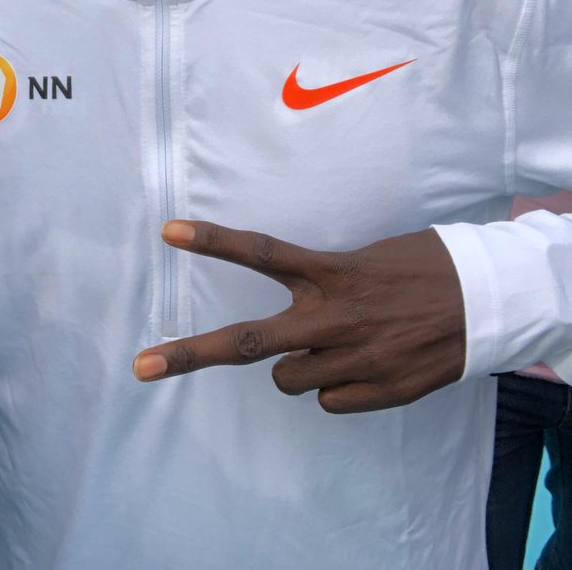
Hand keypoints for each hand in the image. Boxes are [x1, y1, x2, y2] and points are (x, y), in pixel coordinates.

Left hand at [131, 221, 466, 413]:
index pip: (261, 251)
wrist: (490, 300)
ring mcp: (354, 357)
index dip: (214, 240)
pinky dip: (336, 387)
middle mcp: (333, 316)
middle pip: (247, 341)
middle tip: (144, 365)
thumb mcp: (365, 257)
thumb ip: (321, 282)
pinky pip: (329, 401)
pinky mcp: (380, 390)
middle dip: (190, 354)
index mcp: (329, 271)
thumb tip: (292, 317)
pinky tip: (365, 365)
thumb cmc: (422, 269)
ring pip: (287, 379)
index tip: (168, 231)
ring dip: (298, 365)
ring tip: (336, 342)